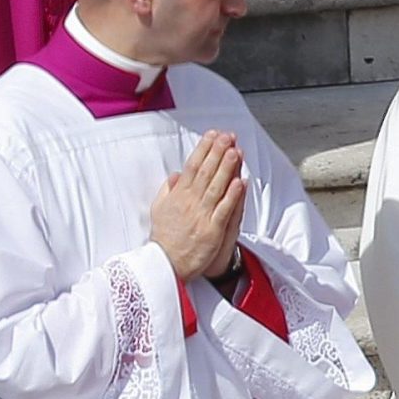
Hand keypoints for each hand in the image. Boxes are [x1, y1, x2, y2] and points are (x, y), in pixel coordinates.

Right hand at [151, 130, 248, 280]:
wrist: (165, 264)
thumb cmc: (164, 238)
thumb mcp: (158, 209)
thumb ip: (167, 190)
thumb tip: (176, 174)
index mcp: (177, 195)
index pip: (192, 166)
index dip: (203, 149)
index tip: (212, 135)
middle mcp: (189, 202)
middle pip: (206, 172)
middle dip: (217, 152)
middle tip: (227, 136)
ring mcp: (201, 216)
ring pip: (216, 187)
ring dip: (226, 168)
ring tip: (235, 150)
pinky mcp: (212, 231)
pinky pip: (223, 210)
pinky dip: (232, 196)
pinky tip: (239, 182)